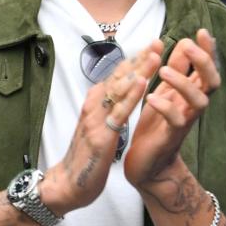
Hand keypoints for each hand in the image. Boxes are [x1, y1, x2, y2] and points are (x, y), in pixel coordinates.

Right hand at [40, 42, 162, 214]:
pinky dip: (130, 96)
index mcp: (95, 103)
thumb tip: (120, 93)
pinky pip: (118, 113)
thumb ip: (107, 110)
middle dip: (139, 58)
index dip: (135, 60)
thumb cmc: (85, 158)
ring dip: (138, 70)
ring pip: (119, 89)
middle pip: (119, 77)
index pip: (117, 76)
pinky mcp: (100, 136)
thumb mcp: (98, 127)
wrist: (67, 185)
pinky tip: (142, 83)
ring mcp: (95, 119)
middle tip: (158, 41)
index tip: (153, 45)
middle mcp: (93, 106)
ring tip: (155, 53)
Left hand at [123, 28, 218, 190]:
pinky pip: (176, 121)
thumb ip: (175, 69)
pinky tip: (151, 97)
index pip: (206, 68)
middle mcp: (192, 106)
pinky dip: (165, 107)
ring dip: (184, 82)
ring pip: (199, 101)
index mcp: (190, 93)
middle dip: (203, 62)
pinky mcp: (171, 137)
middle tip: (188, 46)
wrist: (147, 164)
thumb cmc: (155, 126)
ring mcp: (184, 122)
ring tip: (163, 70)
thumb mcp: (164, 92)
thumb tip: (183, 41)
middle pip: (212, 82)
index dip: (207, 50)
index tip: (201, 31)